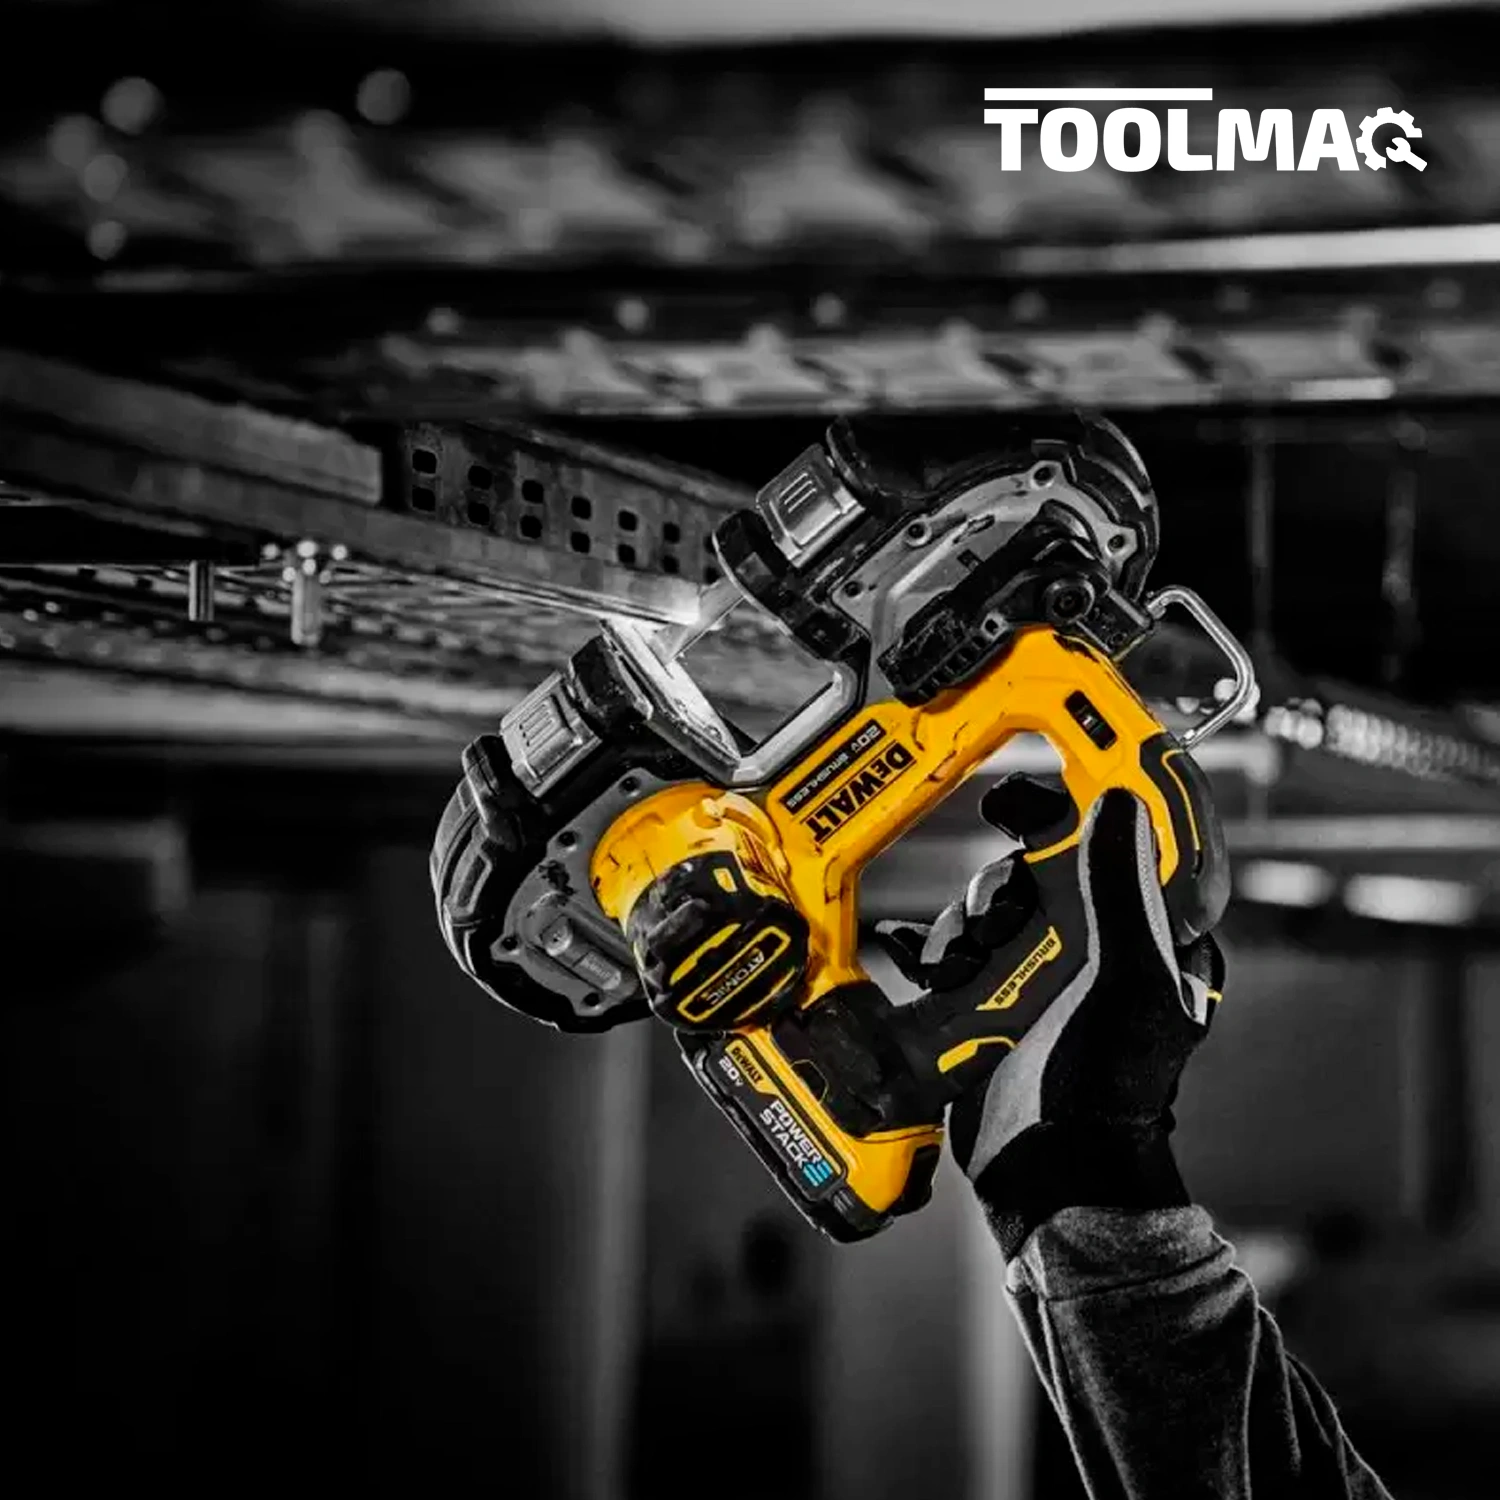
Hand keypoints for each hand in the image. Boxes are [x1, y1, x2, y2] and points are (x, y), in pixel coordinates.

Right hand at [881, 775, 1224, 1258]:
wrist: (1053, 1171)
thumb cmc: (1108, 1086)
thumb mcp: (1127, 981)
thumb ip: (1122, 891)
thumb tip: (1119, 802)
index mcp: (1137, 931)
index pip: (1112, 841)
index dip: (1077, 805)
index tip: (1032, 796)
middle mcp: (1088, 943)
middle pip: (1032, 867)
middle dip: (1002, 885)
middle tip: (1000, 912)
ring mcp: (1034, 972)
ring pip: (984, 906)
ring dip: (963, 927)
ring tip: (966, 971)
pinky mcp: (988, 999)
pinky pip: (950, 950)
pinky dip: (928, 949)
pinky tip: (909, 950)